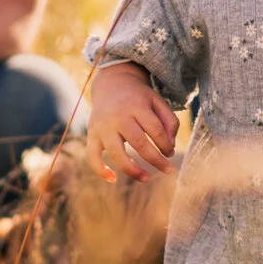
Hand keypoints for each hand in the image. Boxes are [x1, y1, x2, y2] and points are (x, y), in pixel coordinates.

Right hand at [87, 63, 178, 182]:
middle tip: (168, 170)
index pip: (155, 130)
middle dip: (156, 160)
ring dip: (133, 170)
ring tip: (146, 178)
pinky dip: (100, 169)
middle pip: (138, 143)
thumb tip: (170, 146)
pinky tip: (112, 179)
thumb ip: (169, 121)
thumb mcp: (157, 101)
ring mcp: (103, 126)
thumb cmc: (138, 97)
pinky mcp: (92, 134)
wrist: (111, 84)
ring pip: (116, 153)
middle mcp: (118, 116)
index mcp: (136, 106)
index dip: (166, 145)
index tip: (170, 153)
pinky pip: (92, 155)